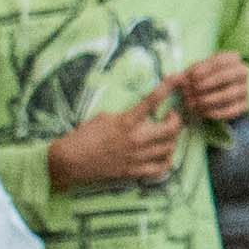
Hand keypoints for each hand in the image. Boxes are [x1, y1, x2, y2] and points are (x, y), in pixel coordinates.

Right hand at [48, 94, 185, 187]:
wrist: (72, 160)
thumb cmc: (84, 135)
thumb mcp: (103, 116)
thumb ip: (125, 115)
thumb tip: (138, 114)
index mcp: (126, 121)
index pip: (151, 100)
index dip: (167, 87)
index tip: (176, 77)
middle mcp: (136, 139)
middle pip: (171, 129)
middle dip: (175, 119)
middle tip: (170, 115)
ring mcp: (137, 157)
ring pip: (169, 148)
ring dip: (171, 138)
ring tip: (165, 134)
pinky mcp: (134, 171)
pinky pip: (160, 169)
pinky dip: (166, 161)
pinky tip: (163, 154)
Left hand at [166, 49, 248, 125]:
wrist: (232, 89)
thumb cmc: (211, 77)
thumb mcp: (202, 70)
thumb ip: (188, 73)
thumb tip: (170, 77)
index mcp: (233, 58)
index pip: (218, 61)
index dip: (202, 69)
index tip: (188, 77)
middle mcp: (242, 72)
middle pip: (223, 77)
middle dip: (202, 85)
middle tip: (187, 93)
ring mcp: (245, 89)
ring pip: (227, 94)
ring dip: (206, 100)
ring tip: (192, 104)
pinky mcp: (245, 105)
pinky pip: (231, 110)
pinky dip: (215, 112)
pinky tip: (202, 112)